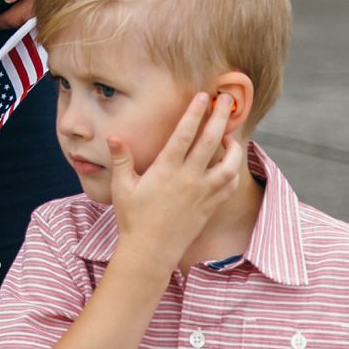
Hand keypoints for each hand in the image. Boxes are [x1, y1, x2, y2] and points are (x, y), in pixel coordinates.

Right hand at [107, 93, 244, 260]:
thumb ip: (122, 159)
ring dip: (234, 146)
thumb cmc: (133, 219)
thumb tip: (114, 136)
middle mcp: (188, 179)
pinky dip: (233, 171)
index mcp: (166, 170)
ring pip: (229, 164)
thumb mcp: (122, 187)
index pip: (184, 134)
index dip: (194, 113)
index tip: (202, 96)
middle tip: (226, 99)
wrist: (150, 252)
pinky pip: (229, 185)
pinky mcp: (210, 207)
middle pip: (211, 141)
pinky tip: (230, 164)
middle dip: (220, 117)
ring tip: (230, 134)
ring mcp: (202, 193)